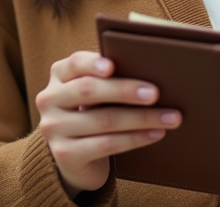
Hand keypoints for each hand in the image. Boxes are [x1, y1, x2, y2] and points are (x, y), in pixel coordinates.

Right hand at [35, 51, 181, 197]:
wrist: (74, 157)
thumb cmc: (93, 112)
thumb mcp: (95, 93)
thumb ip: (110, 78)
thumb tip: (152, 70)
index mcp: (59, 76)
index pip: (74, 63)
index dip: (93, 63)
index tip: (113, 65)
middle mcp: (50, 99)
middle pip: (89, 90)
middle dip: (126, 91)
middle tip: (155, 93)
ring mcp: (54, 128)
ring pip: (103, 120)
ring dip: (142, 118)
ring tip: (170, 117)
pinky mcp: (64, 154)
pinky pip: (106, 145)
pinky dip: (135, 139)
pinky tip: (155, 134)